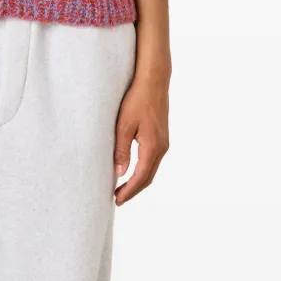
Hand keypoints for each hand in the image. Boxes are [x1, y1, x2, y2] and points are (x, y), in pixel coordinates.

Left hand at [113, 75, 168, 204]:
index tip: (117, 200)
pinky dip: (142, 171)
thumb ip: (122, 150)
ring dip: (138, 181)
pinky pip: (153, 161)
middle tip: (117, 198)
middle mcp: (162, 147)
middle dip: (133, 190)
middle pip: (148, 177)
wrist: (154, 81)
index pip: (141, 177)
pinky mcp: (161, 137)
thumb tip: (120, 172)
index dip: (129, 191)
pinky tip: (132, 171)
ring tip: (122, 188)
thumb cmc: (137, 99)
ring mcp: (164, 143)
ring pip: (151, 170)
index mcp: (153, 146)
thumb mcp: (123, 125)